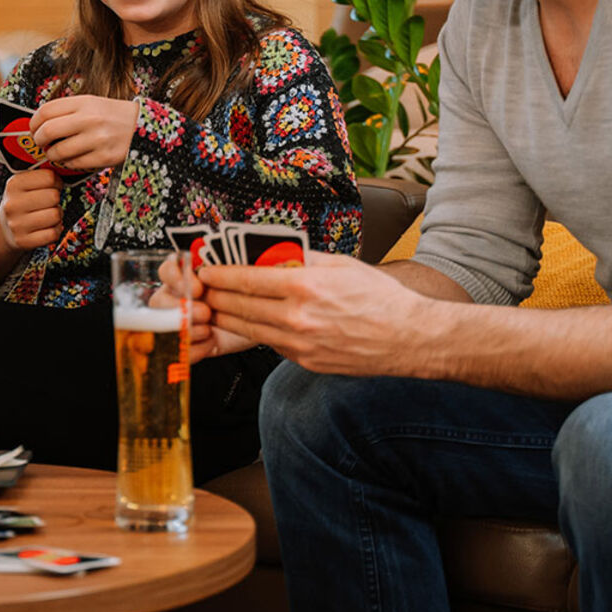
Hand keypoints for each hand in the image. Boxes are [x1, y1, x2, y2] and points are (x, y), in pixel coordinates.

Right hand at [0, 168, 62, 251]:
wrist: (5, 228)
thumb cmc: (23, 200)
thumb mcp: (25, 183)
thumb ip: (42, 175)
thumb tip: (65, 170)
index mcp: (13, 184)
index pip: (49, 177)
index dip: (56, 181)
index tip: (51, 186)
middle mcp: (12, 204)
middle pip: (54, 196)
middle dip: (56, 199)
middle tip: (49, 202)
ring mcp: (16, 224)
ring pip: (56, 215)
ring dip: (57, 215)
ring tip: (47, 214)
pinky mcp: (23, 241)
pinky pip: (53, 233)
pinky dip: (55, 230)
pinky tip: (46, 227)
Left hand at [30, 96, 136, 170]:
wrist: (143, 127)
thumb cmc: (112, 116)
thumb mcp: (91, 104)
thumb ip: (67, 110)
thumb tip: (39, 123)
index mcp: (84, 102)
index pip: (46, 111)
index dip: (34, 122)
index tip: (34, 128)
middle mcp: (90, 119)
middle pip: (48, 131)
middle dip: (39, 140)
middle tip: (41, 143)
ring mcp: (97, 139)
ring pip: (59, 151)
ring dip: (52, 154)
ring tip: (55, 152)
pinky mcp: (104, 157)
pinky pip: (74, 164)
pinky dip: (67, 163)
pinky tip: (71, 158)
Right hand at [148, 259, 256, 363]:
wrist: (260, 325)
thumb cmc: (248, 299)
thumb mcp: (239, 281)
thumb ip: (225, 275)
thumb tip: (215, 273)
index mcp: (187, 277)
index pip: (167, 270)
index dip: (175, 278)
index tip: (196, 287)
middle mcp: (177, 298)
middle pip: (158, 302)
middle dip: (181, 308)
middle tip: (205, 312)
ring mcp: (178, 323)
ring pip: (164, 327)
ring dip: (187, 329)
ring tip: (208, 329)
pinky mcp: (185, 345)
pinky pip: (177, 352)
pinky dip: (195, 349)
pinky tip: (210, 342)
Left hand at [199, 250, 433, 375]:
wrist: (409, 338)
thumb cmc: (380, 297)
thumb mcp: (340, 264)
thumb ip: (301, 257)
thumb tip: (269, 250)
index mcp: (304, 286)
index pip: (245, 278)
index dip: (219, 274)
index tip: (204, 269)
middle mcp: (297, 317)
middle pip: (238, 306)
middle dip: (215, 296)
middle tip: (202, 287)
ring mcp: (299, 344)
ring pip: (248, 329)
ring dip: (228, 316)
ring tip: (217, 305)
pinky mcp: (305, 361)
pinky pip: (270, 344)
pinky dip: (256, 331)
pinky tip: (251, 321)